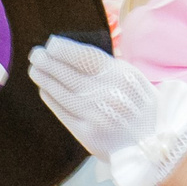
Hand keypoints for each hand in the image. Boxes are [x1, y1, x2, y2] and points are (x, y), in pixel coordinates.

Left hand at [28, 36, 186, 185]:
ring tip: (35, 70)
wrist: (151, 142)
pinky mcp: (86, 134)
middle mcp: (107, 94)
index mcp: (121, 76)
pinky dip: (51, 98)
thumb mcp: (131, 79)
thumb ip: (107, 68)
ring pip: (62, 92)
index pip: (87, 57)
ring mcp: (95, 115)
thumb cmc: (139, 106)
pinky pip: (63, 112)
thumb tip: (73, 54)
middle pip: (70, 74)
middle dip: (49, 62)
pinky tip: (44, 89)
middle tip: (35, 54)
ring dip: (45, 79)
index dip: (65, 50)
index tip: (51, 43)